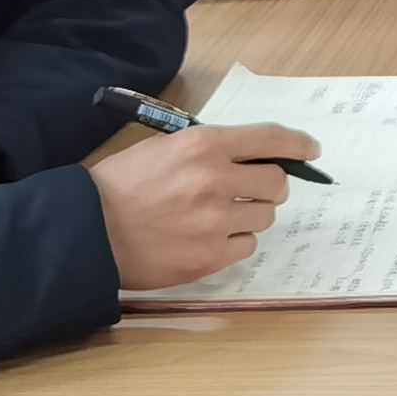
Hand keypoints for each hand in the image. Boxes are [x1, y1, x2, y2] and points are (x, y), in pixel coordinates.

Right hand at [93, 121, 310, 289]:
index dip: (298, 144)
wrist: (84, 230)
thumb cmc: (120, 186)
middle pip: (277, 182)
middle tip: (252, 191)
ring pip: (264, 217)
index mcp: (203, 145)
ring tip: (215, 217)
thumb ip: (210, 150)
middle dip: (270, 186)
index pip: (271, 139)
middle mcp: (215, 180)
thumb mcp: (163, 148)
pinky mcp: (208, 256)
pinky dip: (233, 243)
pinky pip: (246, 246)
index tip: (311, 150)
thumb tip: (253, 156)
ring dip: (249, 216)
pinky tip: (207, 238)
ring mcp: (214, 221)